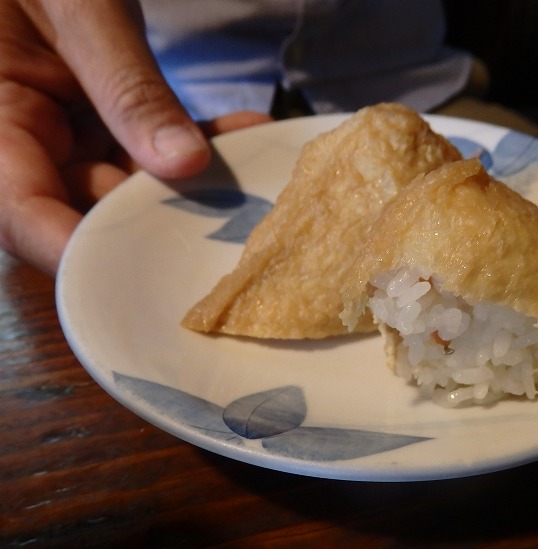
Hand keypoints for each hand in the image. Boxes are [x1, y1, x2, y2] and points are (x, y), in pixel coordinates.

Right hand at [0, 1, 270, 275]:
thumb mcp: (79, 9)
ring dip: (190, 182)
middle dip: (156, 219)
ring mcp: (61, 130)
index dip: (79, 250)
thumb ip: (126, 88)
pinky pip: (147, 145)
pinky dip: (194, 141)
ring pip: (126, 182)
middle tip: (224, 226)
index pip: (21, 212)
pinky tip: (244, 134)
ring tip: (250, 176)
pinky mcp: (98, 117)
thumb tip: (183, 162)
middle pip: (82, 207)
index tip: (147, 270)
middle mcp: (18, 138)